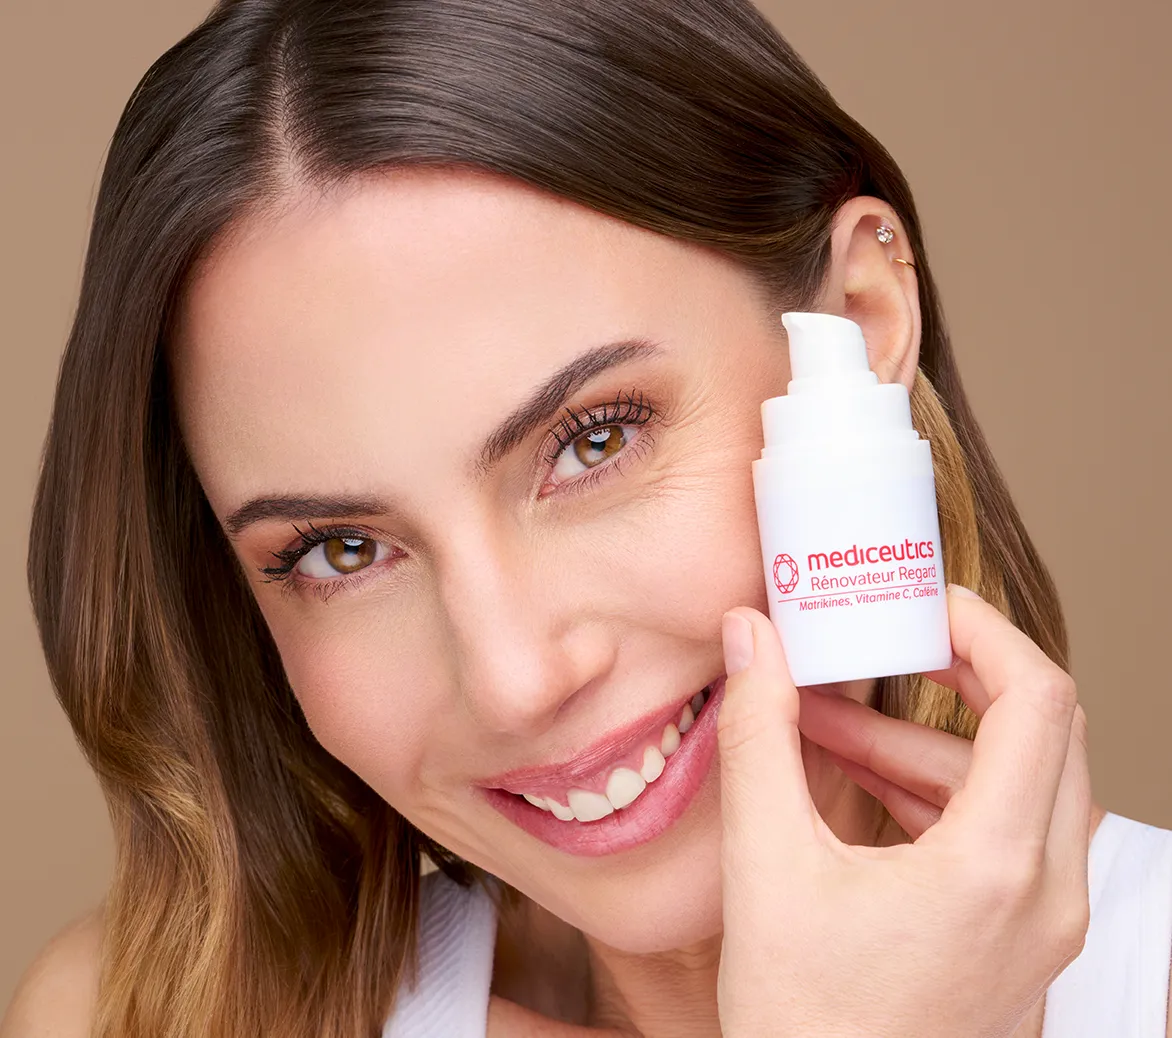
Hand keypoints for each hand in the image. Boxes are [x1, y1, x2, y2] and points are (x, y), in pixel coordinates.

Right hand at [715, 585, 1091, 1037]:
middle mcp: (1046, 894)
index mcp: (996, 867)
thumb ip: (758, 735)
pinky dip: (936, 796)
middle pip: (1041, 734)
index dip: (984, 631)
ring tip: (826, 721)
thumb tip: (749, 636)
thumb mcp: (765, 867)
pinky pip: (1002, 837)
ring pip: (1015, 788)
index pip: (1040, 700)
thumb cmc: (805, 1023)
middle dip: (955, 676)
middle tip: (885, 640)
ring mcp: (1041, 927)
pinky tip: (856, 784)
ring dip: (926, 741)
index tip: (920, 605)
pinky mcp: (1019, 945)